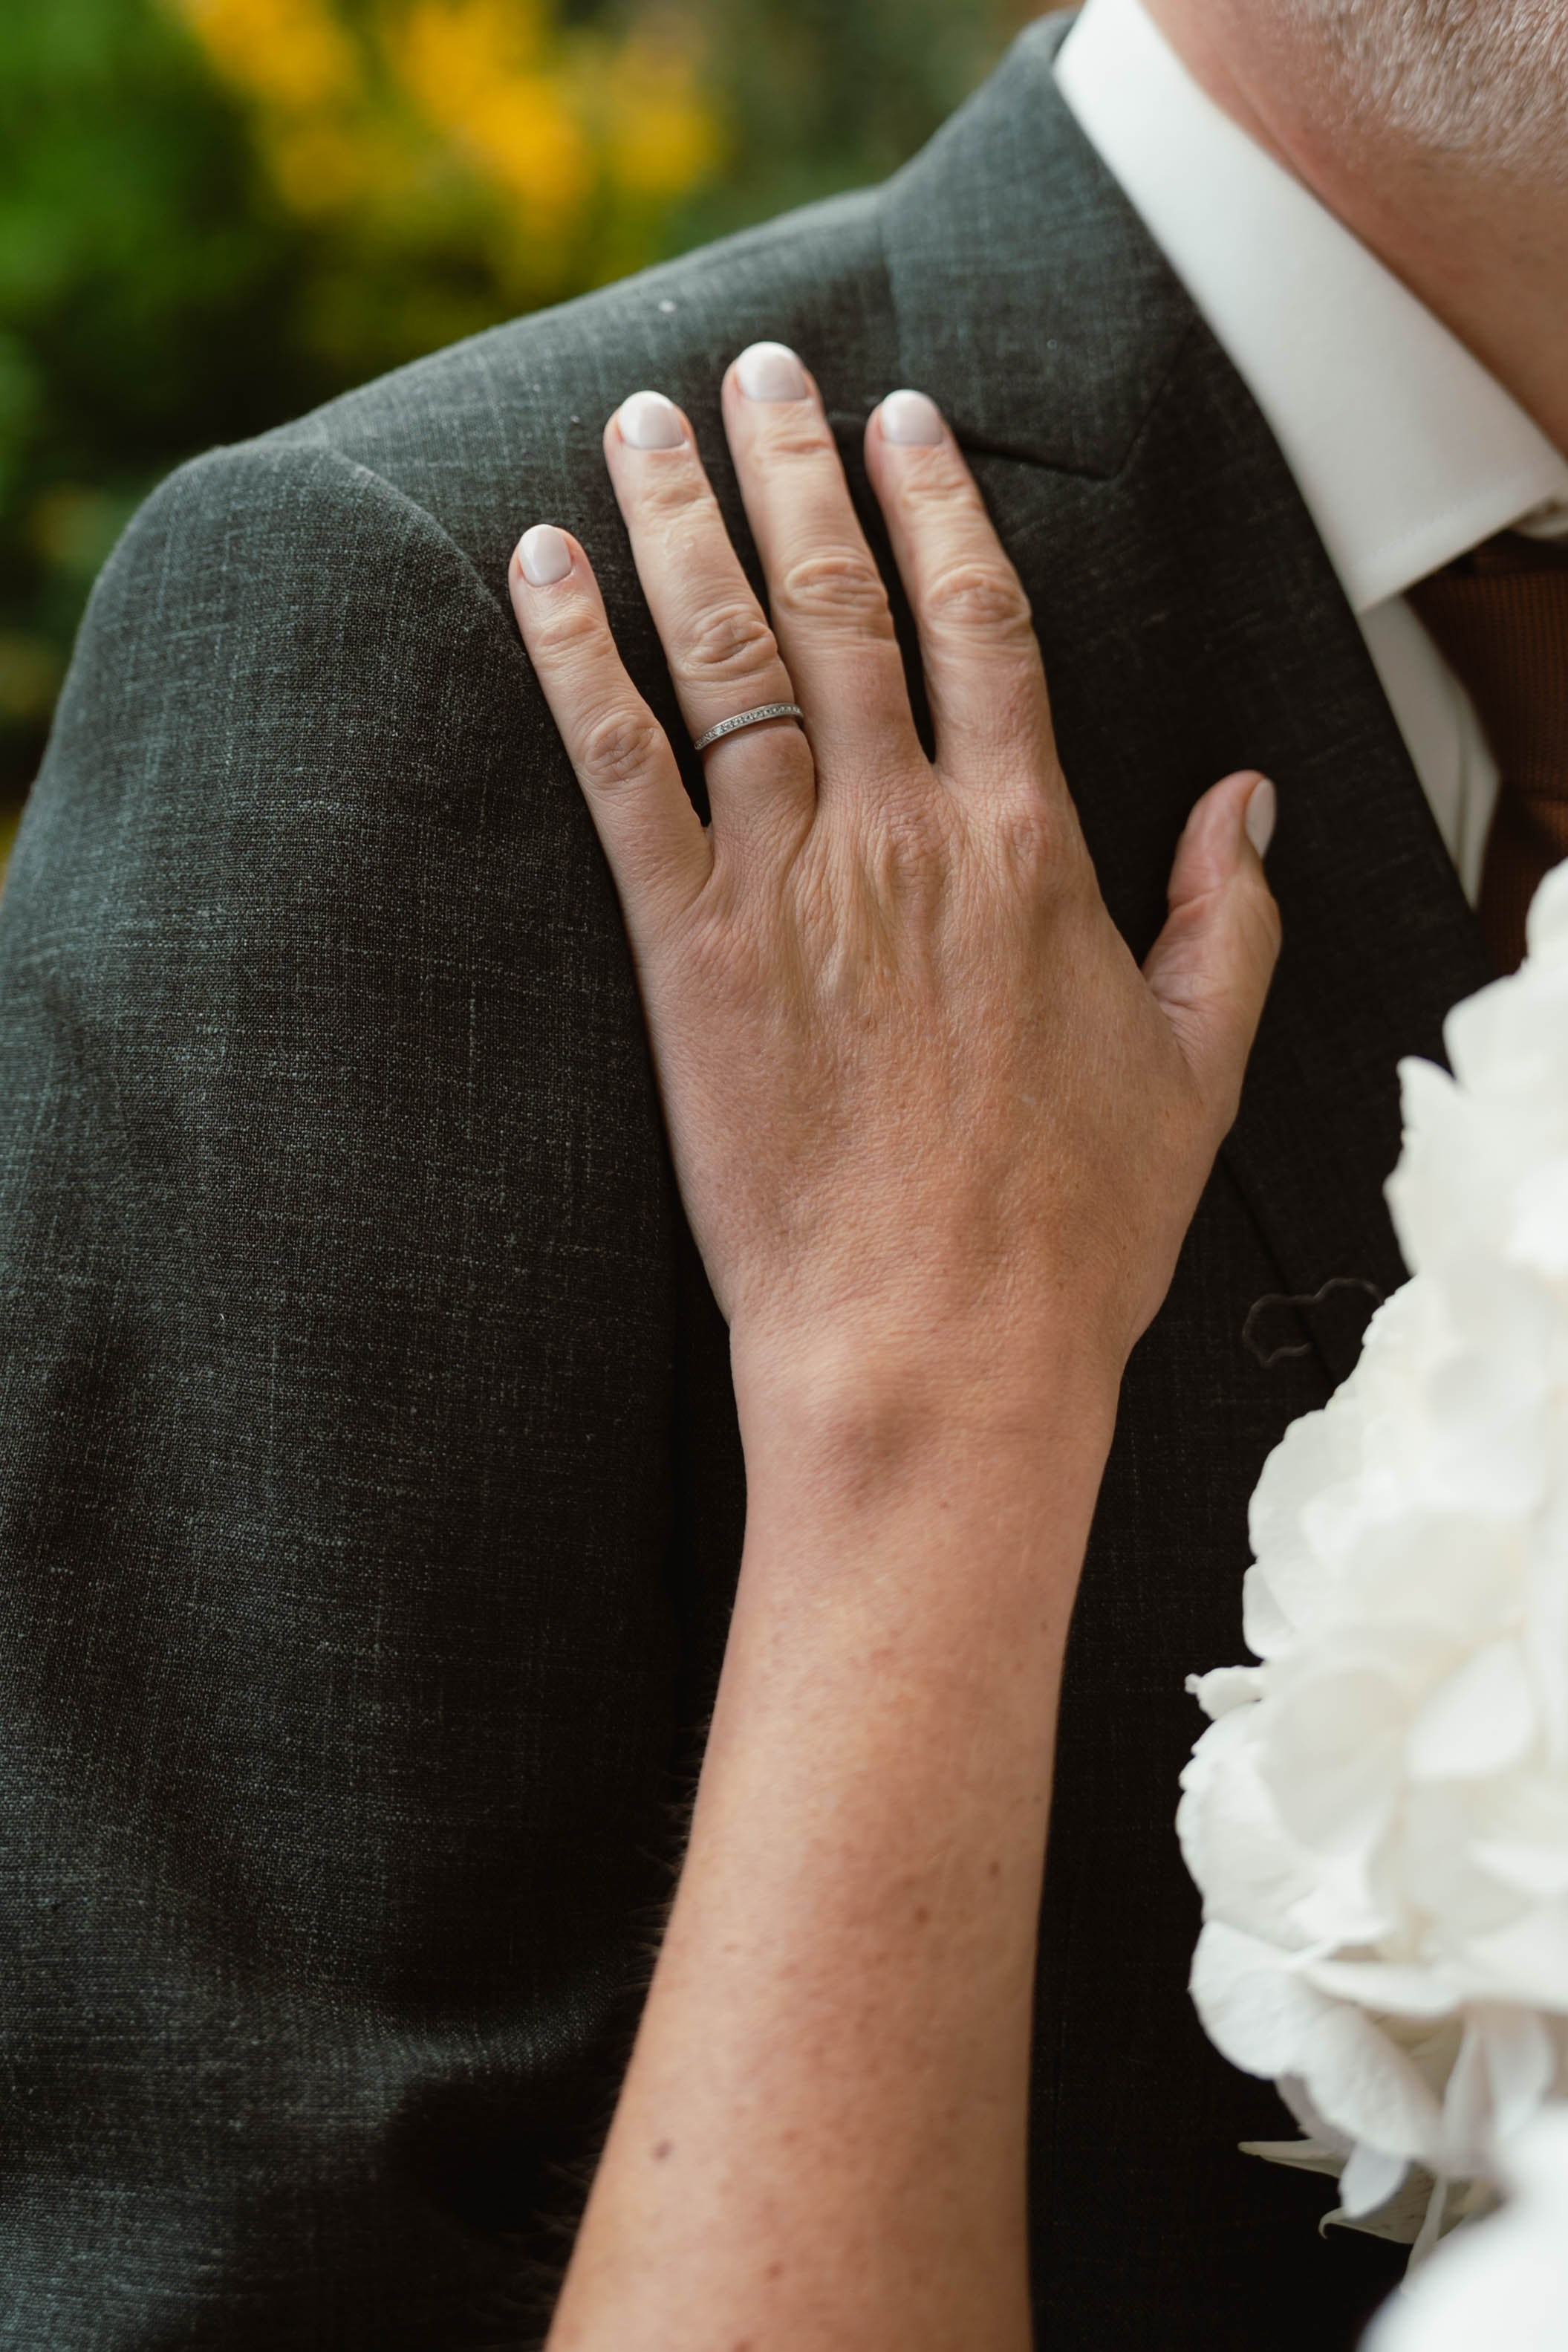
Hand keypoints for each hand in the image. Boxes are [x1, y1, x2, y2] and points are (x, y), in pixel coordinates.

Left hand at [508, 346, 1279, 1393]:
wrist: (938, 1354)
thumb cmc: (1071, 1233)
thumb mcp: (1199, 1070)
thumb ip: (1231, 920)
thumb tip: (1247, 802)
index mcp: (1029, 848)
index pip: (984, 624)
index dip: (940, 507)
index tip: (904, 422)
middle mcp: (909, 834)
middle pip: (846, 602)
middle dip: (800, 468)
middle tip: (762, 372)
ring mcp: (793, 886)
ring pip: (731, 655)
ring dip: (682, 522)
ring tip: (642, 419)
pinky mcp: (689, 956)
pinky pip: (620, 774)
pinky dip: (575, 659)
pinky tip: (541, 568)